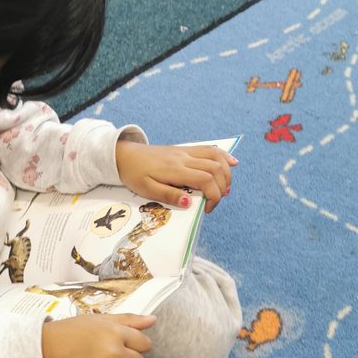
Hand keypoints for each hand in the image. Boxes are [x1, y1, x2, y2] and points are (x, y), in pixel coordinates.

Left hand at [115, 141, 237, 212]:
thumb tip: (189, 204)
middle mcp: (184, 158)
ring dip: (226, 173)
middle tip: (214, 202)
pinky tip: (232, 163)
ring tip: (226, 188)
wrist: (124, 155)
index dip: (213, 196)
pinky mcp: (185, 149)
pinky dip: (223, 156)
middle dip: (222, 187)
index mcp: (175, 170)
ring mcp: (186, 152)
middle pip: (215, 168)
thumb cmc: (134, 174)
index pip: (205, 180)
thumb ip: (169, 195)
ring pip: (216, 156)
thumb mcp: (146, 189)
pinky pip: (209, 149)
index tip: (207, 209)